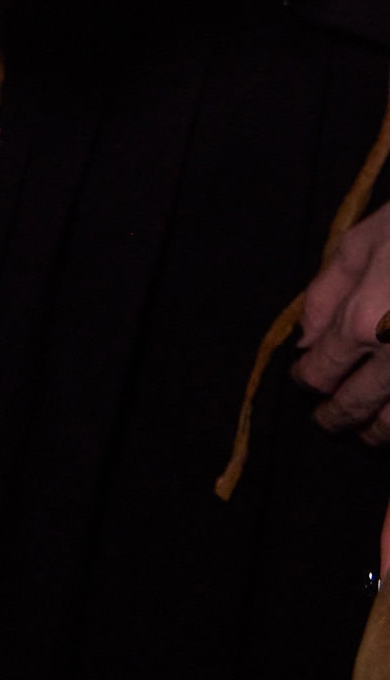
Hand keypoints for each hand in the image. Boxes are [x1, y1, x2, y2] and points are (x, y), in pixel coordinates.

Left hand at [295, 202, 389, 443]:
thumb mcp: (360, 244)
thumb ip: (325, 294)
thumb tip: (303, 340)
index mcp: (364, 324)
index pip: (320, 372)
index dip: (306, 379)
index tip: (305, 380)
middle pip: (356, 409)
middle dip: (336, 419)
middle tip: (328, 422)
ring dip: (376, 435)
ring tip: (368, 433)